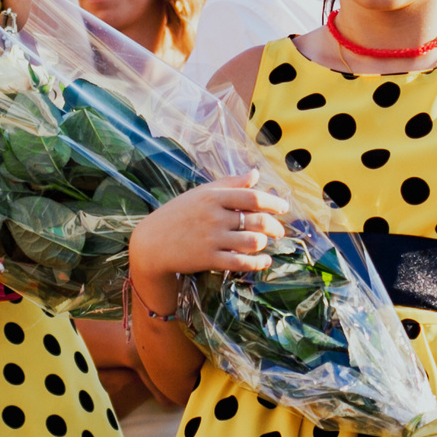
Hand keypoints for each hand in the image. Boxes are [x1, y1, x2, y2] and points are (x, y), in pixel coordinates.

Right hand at [128, 176, 292, 308]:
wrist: (152, 243)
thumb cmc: (178, 214)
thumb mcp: (201, 193)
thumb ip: (230, 183)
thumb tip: (256, 173)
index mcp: (213, 197)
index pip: (252, 198)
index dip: (273, 203)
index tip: (284, 208)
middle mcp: (214, 217)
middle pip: (257, 221)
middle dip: (275, 227)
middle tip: (279, 231)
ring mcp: (212, 239)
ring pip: (252, 242)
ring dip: (265, 243)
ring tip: (265, 243)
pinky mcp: (209, 259)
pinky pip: (241, 263)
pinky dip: (257, 263)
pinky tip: (263, 261)